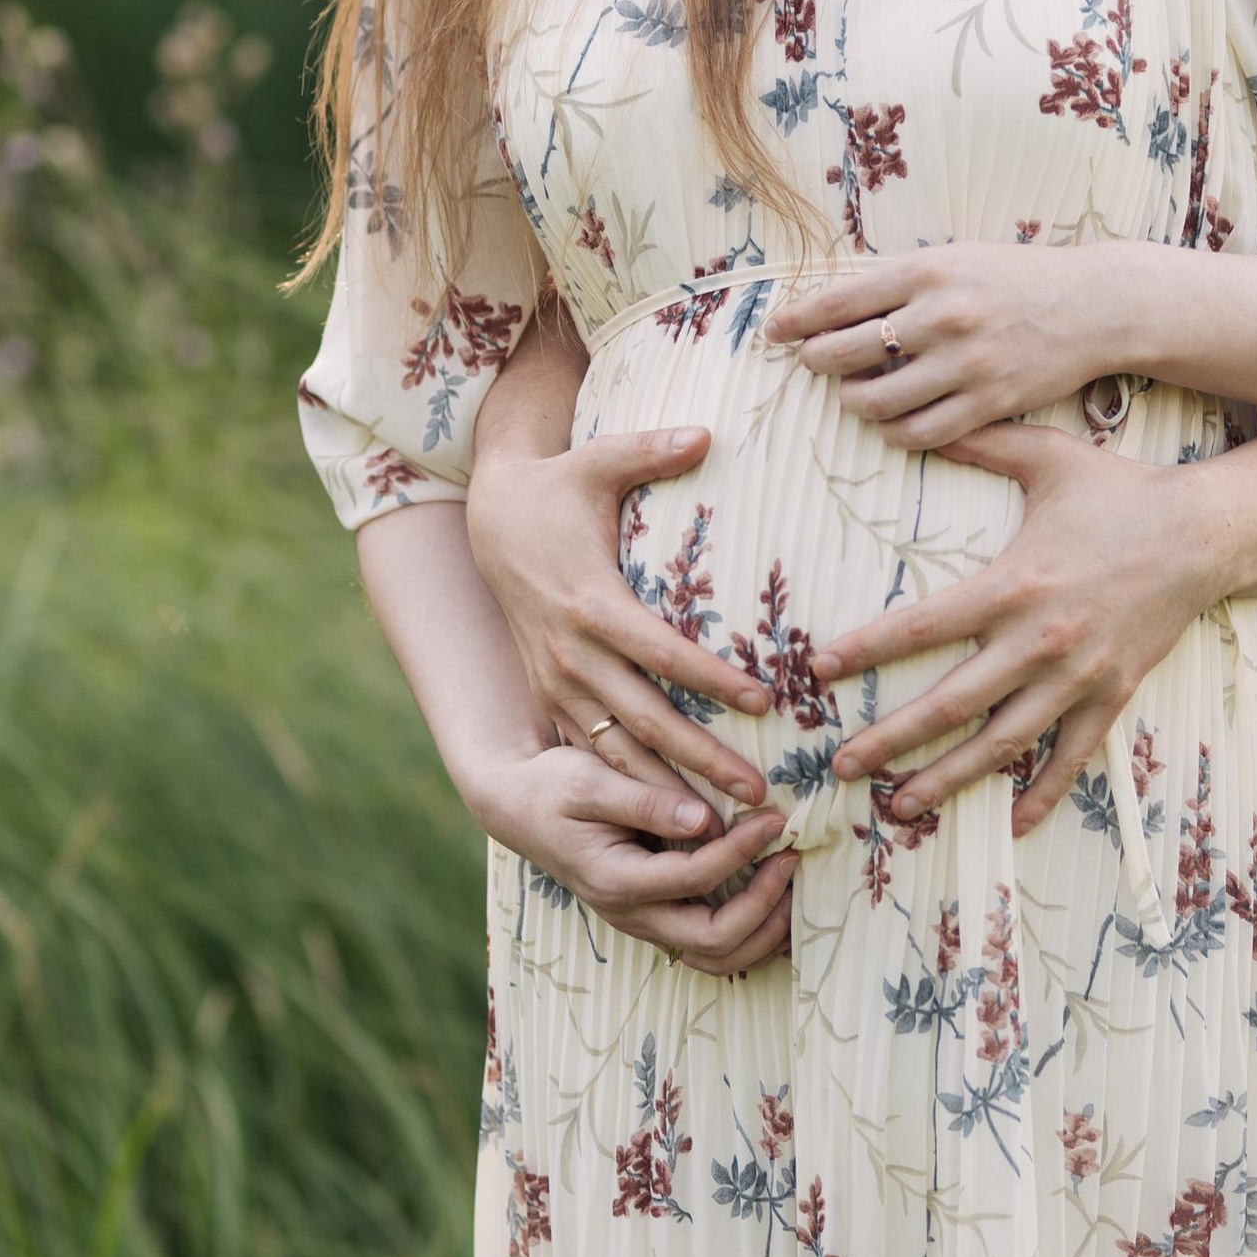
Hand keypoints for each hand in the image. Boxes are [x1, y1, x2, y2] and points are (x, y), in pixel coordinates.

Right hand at [462, 739, 795, 974]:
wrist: (520, 808)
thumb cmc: (553, 786)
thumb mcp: (588, 781)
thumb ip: (645, 800)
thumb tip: (704, 819)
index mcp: (616, 880)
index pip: (695, 879)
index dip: (741, 851)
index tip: (773, 817)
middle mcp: (631, 914)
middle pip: (713, 941)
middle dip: (764, 906)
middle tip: (792, 860)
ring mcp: (644, 922)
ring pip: (716, 958)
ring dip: (763, 932)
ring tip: (793, 887)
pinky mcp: (655, 916)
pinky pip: (711, 945)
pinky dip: (751, 933)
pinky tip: (776, 900)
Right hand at [465, 418, 770, 812]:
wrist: (490, 519)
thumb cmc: (557, 487)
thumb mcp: (597, 460)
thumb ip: (652, 449)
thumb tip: (706, 432)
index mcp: (590, 600)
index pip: (663, 650)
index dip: (713, 678)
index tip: (765, 703)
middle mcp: (570, 651)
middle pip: (645, 716)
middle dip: (702, 758)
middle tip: (757, 792)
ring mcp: (556, 680)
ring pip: (616, 748)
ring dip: (667, 788)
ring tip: (721, 824)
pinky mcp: (550, 694)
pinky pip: (592, 749)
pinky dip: (629, 785)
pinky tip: (670, 815)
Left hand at [765, 243, 1122, 448]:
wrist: (1092, 304)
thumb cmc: (1015, 278)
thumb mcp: (955, 259)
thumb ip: (899, 281)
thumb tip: (831, 305)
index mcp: (926, 272)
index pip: (838, 302)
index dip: (796, 320)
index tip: (774, 331)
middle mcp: (942, 316)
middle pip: (845, 353)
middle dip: (817, 362)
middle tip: (815, 363)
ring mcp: (966, 364)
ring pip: (876, 401)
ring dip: (853, 402)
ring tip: (854, 395)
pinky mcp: (990, 402)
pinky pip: (920, 432)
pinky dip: (894, 433)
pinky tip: (891, 423)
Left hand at [816, 425, 1223, 836]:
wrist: (1207, 532)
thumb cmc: (1121, 490)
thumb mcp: (1047, 456)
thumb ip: (979, 441)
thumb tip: (913, 420)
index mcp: (1013, 584)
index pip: (922, 626)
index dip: (866, 650)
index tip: (818, 670)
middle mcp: (1040, 639)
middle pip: (951, 703)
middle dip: (891, 739)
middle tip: (841, 764)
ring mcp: (1078, 676)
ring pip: (1002, 742)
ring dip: (948, 778)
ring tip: (901, 806)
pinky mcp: (1113, 694)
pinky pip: (1072, 755)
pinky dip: (1041, 792)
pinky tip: (1010, 823)